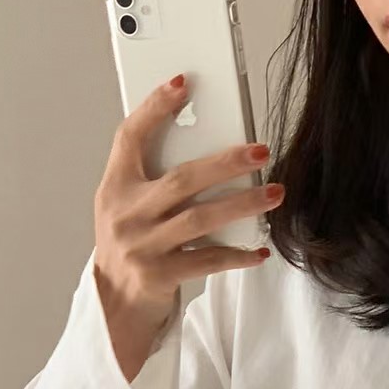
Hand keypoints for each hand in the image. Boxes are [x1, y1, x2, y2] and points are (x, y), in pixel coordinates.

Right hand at [92, 74, 283, 377]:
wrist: (115, 304)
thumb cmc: (130, 247)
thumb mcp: (126, 207)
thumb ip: (153, 180)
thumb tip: (209, 153)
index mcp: (115, 187)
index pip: (129, 137)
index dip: (153, 108)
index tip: (182, 84)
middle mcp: (126, 214)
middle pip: (181, 179)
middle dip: (225, 163)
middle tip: (260, 150)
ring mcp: (143, 247)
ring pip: (200, 219)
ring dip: (242, 205)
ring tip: (274, 193)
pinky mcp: (160, 276)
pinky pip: (208, 261)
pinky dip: (236, 256)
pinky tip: (259, 250)